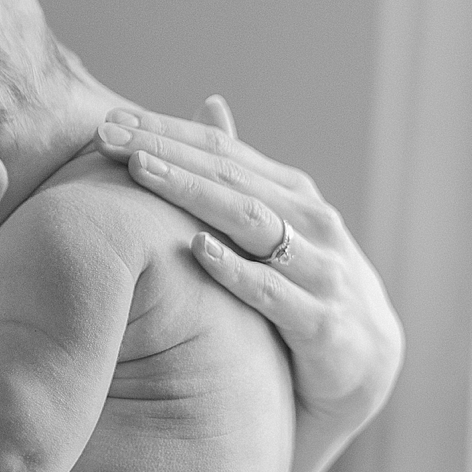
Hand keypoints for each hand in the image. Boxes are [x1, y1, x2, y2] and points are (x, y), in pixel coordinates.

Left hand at [94, 97, 402, 427]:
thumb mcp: (274, 226)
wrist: (363, 368)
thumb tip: (209, 102)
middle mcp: (310, 221)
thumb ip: (239, 173)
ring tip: (141, 171)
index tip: (110, 119)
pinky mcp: (323, 325)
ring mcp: (320, 270)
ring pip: (251, 221)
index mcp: (292, 193)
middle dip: (166, 152)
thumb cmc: (302, 287)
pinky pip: (273, 293)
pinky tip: (197, 248)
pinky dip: (235, 269)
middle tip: (108, 136)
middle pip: (229, 176)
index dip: (167, 131)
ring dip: (192, 193)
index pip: (222, 151)